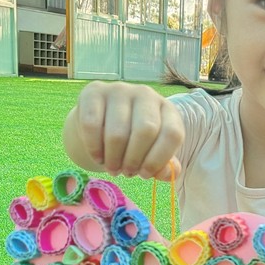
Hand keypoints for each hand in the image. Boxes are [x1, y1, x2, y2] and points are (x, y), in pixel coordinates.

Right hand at [63, 81, 182, 179]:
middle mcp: (145, 94)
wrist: (100, 121)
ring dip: (113, 159)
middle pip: (145, 131)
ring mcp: (119, 90)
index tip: (145, 174)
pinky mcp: (93, 92)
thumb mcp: (152, 152)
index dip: (159, 159)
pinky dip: (94, 148)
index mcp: (166, 109)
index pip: (172, 133)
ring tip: (112, 168)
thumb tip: (167, 175)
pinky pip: (92, 125)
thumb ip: (164, 166)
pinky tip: (98, 157)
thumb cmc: (132, 141)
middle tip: (126, 173)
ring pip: (118, 133)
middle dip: (134, 160)